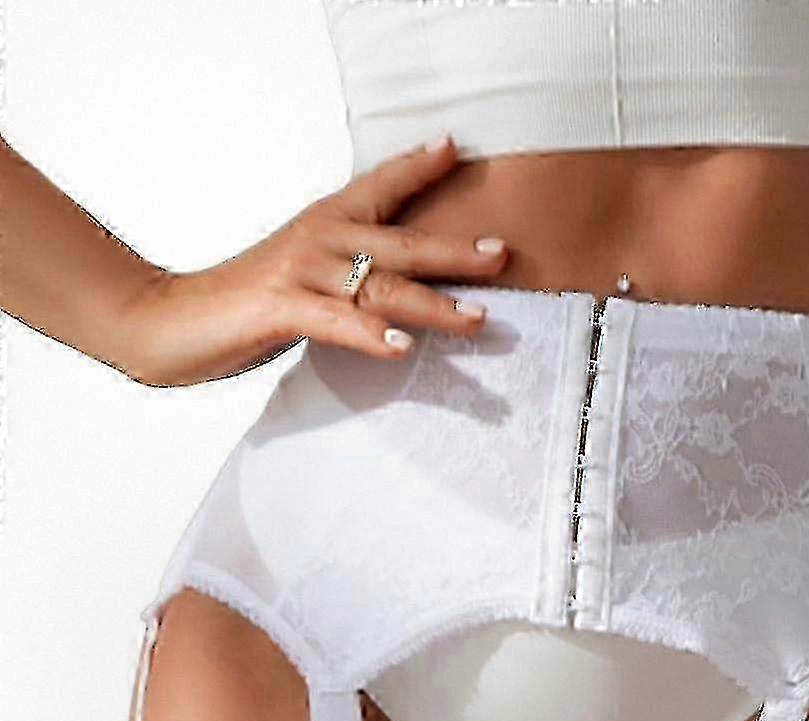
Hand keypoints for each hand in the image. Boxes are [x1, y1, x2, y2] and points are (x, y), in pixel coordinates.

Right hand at [116, 133, 508, 386]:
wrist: (170, 320)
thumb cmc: (242, 302)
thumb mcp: (306, 276)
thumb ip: (350, 276)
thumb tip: (398, 291)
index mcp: (325, 225)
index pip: (378, 187)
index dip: (416, 167)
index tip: (454, 149)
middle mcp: (319, 240)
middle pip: (400, 242)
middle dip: (455, 250)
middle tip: (502, 254)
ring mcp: (300, 273)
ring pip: (380, 286)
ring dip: (433, 304)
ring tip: (477, 319)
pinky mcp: (279, 309)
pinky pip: (335, 322)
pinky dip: (369, 335)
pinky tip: (400, 348)